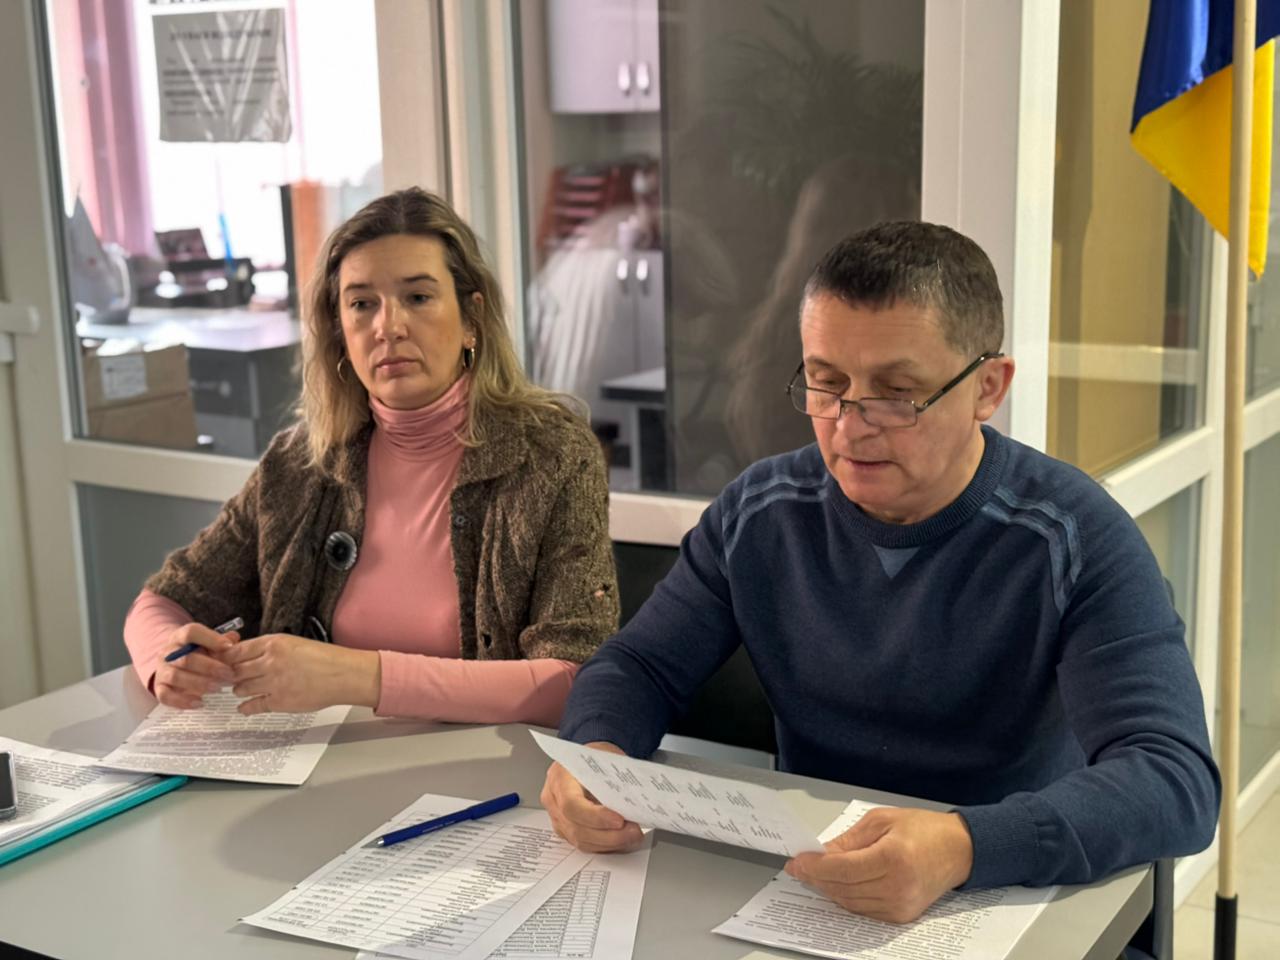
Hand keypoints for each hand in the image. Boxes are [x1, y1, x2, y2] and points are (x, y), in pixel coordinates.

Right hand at [153, 623, 237, 708]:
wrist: (175, 665)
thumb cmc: (197, 653)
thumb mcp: (208, 644)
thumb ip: (221, 641)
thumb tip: (234, 637)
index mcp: (179, 637)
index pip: (190, 632)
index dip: (210, 638)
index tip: (229, 647)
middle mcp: (167, 653)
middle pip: (186, 658)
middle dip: (210, 667)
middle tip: (229, 674)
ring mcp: (162, 670)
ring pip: (175, 676)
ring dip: (199, 683)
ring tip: (218, 688)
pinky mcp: (159, 687)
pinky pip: (165, 695)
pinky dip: (182, 701)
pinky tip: (200, 702)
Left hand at [221, 634, 379, 714]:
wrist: (344, 675)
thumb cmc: (324, 658)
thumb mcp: (293, 643)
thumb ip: (269, 649)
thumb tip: (247, 656)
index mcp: (274, 643)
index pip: (237, 651)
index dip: (226, 658)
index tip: (222, 662)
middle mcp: (270, 662)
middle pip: (235, 670)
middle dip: (231, 675)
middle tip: (229, 677)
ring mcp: (273, 683)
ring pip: (241, 688)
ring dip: (239, 689)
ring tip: (240, 689)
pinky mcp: (279, 701)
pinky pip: (253, 706)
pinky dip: (246, 707)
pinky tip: (244, 707)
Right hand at [540, 742, 644, 852]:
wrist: (586, 759)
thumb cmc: (594, 755)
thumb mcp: (606, 759)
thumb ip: (615, 781)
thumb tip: (634, 803)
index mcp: (559, 777)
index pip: (571, 804)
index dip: (595, 817)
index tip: (619, 820)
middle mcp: (553, 799)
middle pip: (576, 828)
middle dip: (608, 835)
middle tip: (633, 831)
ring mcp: (556, 816)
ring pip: (580, 840)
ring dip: (609, 843)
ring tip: (632, 836)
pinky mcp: (565, 829)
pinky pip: (583, 843)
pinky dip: (604, 845)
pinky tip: (621, 840)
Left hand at [784, 808, 973, 923]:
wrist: (959, 850)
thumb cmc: (924, 830)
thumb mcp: (881, 821)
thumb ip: (849, 840)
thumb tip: (821, 853)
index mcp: (893, 858)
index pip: (842, 869)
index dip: (815, 866)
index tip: (798, 860)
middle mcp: (897, 887)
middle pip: (843, 888)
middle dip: (816, 878)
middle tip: (800, 867)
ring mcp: (901, 905)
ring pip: (850, 903)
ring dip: (828, 889)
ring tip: (814, 874)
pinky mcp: (902, 915)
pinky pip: (864, 910)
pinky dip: (847, 898)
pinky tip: (837, 884)